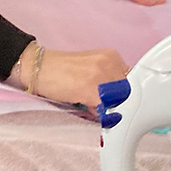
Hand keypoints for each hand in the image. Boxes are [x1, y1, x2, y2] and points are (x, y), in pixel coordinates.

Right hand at [16, 44, 130, 107]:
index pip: (132, 81)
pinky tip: (88, 108)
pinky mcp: (92, 88)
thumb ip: (108, 80)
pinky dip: (102, 114)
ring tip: (92, 104)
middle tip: (102, 105)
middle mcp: (110, 61)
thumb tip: (121, 102)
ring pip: (120, 101)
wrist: (37, 67)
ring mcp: (102, 74)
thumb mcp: (91, 69)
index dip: (125, 95)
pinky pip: (107, 109)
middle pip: (129, 92)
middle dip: (118, 102)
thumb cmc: (60, 71)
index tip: (118, 102)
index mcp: (111, 56)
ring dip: (110, 109)